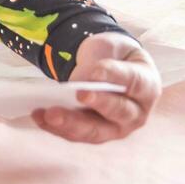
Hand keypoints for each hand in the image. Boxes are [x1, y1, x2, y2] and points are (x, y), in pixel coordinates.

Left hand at [30, 32, 160, 142]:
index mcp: (146, 87)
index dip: (115, 76)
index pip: (134, 82)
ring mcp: (116, 127)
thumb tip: (83, 80)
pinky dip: (55, 127)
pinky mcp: (95, 134)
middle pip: (119, 112)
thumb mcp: (109, 48)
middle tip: (79, 94)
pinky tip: (38, 115)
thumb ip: (100, 61)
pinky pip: (76, 134)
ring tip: (49, 113)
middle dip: (98, 103)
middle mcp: (136, 113)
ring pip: (95, 131)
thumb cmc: (112, 56)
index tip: (96, 71)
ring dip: (71, 123)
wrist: (108, 66)